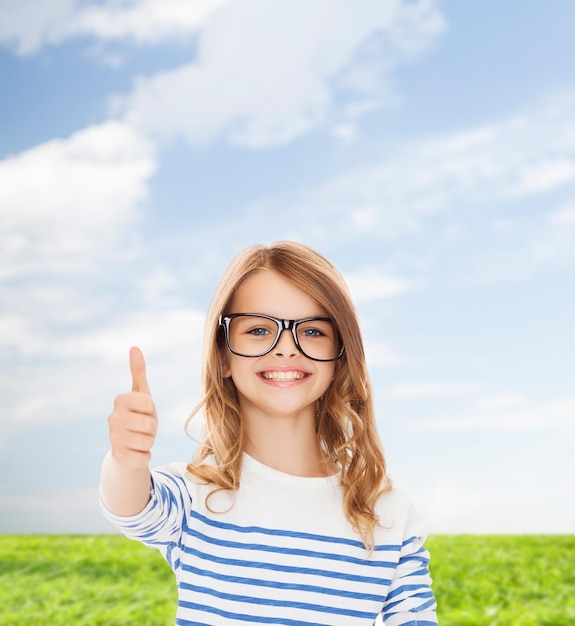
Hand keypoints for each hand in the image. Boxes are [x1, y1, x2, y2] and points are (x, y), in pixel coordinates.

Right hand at [108, 347, 157, 468]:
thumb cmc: (139, 415)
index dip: (152, 409)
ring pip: (148, 442)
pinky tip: (137, 451)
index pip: (148, 403)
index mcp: (120, 400)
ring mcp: (113, 438)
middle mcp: (112, 418)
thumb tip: (134, 347)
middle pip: (150, 425)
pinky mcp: (118, 457)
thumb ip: (138, 371)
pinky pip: (144, 457)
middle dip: (153, 428)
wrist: (129, 445)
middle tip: (144, 427)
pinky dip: (145, 455)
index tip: (145, 411)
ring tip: (141, 438)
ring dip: (150, 442)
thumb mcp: (141, 394)